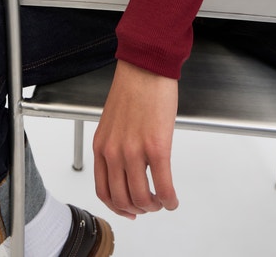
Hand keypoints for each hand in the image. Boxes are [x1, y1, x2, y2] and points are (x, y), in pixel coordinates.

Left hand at [93, 59, 178, 218]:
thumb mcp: (113, 121)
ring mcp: (134, 151)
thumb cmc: (132, 87)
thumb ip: (116, 144)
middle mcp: (114, 152)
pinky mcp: (156, 147)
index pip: (103, 190)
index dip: (117, 207)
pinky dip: (170, 199)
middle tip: (150, 207)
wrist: (146, 66)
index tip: (129, 210)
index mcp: (102, 145)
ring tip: (163, 201)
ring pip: (142, 198)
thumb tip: (127, 166)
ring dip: (155, 206)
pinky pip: (163, 186)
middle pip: (122, 199)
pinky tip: (173, 199)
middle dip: (138, 209)